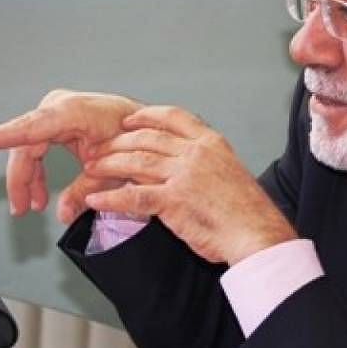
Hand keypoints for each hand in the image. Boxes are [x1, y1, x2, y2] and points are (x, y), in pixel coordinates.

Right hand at [0, 89, 142, 222]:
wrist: (146, 124)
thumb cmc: (133, 138)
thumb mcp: (111, 170)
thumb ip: (84, 191)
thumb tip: (62, 215)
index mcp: (71, 112)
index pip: (27, 129)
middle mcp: (59, 105)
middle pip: (25, 145)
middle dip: (20, 179)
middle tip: (19, 209)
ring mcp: (57, 109)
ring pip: (28, 147)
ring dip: (28, 178)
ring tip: (31, 205)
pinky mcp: (57, 118)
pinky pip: (37, 145)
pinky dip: (37, 169)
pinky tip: (38, 193)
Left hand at [83, 106, 296, 264]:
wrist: (255, 231)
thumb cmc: (245, 209)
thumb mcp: (228, 171)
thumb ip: (204, 162)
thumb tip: (179, 164)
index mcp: (210, 143)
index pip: (173, 117)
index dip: (146, 115)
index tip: (129, 119)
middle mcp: (196, 153)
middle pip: (148, 138)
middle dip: (119, 142)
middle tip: (100, 148)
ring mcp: (184, 175)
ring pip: (136, 161)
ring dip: (109, 164)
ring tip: (91, 169)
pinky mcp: (173, 201)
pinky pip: (133, 196)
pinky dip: (111, 198)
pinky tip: (96, 200)